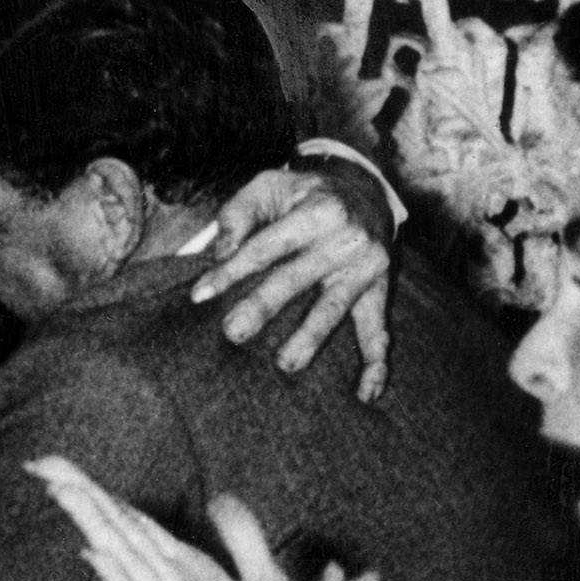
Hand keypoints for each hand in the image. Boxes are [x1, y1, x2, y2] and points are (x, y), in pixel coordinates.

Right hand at [29, 462, 297, 580]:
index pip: (136, 525)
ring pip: (127, 565)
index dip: (102, 494)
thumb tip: (217, 498)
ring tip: (62, 493)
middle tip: (41, 462)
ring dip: (95, 528)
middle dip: (85, 499)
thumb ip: (242, 539)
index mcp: (188, 574)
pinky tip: (96, 557)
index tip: (60, 465)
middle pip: (121, 536)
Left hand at [188, 158, 392, 398]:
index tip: (199, 296)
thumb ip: (239, 213)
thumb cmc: (304, 194)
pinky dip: (375, 363)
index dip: (231, 270)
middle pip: (296, 277)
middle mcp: (344, 238)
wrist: (367, 189)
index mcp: (316, 211)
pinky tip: (366, 394)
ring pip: (334, 307)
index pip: (265, 246)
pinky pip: (378, 329)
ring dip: (310, 339)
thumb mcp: (270, 185)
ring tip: (285, 364)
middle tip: (233, 333)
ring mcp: (365, 266)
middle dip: (264, 306)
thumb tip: (221, 252)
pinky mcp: (380, 289)